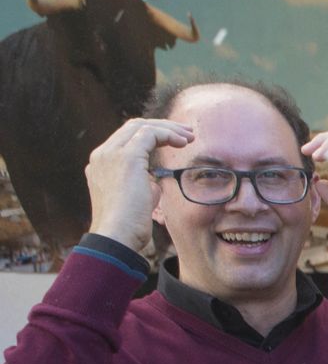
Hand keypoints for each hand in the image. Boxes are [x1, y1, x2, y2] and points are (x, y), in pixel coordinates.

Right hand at [86, 117, 194, 252]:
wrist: (117, 237)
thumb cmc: (130, 226)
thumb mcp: (137, 199)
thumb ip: (144, 185)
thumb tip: (156, 180)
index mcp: (101, 165)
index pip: (126, 139)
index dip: (151, 135)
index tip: (174, 141)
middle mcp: (102, 155)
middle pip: (132, 127)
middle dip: (162, 127)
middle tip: (186, 134)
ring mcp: (110, 154)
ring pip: (141, 127)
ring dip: (168, 129)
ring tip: (190, 137)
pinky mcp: (125, 157)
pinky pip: (149, 134)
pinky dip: (168, 135)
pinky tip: (183, 143)